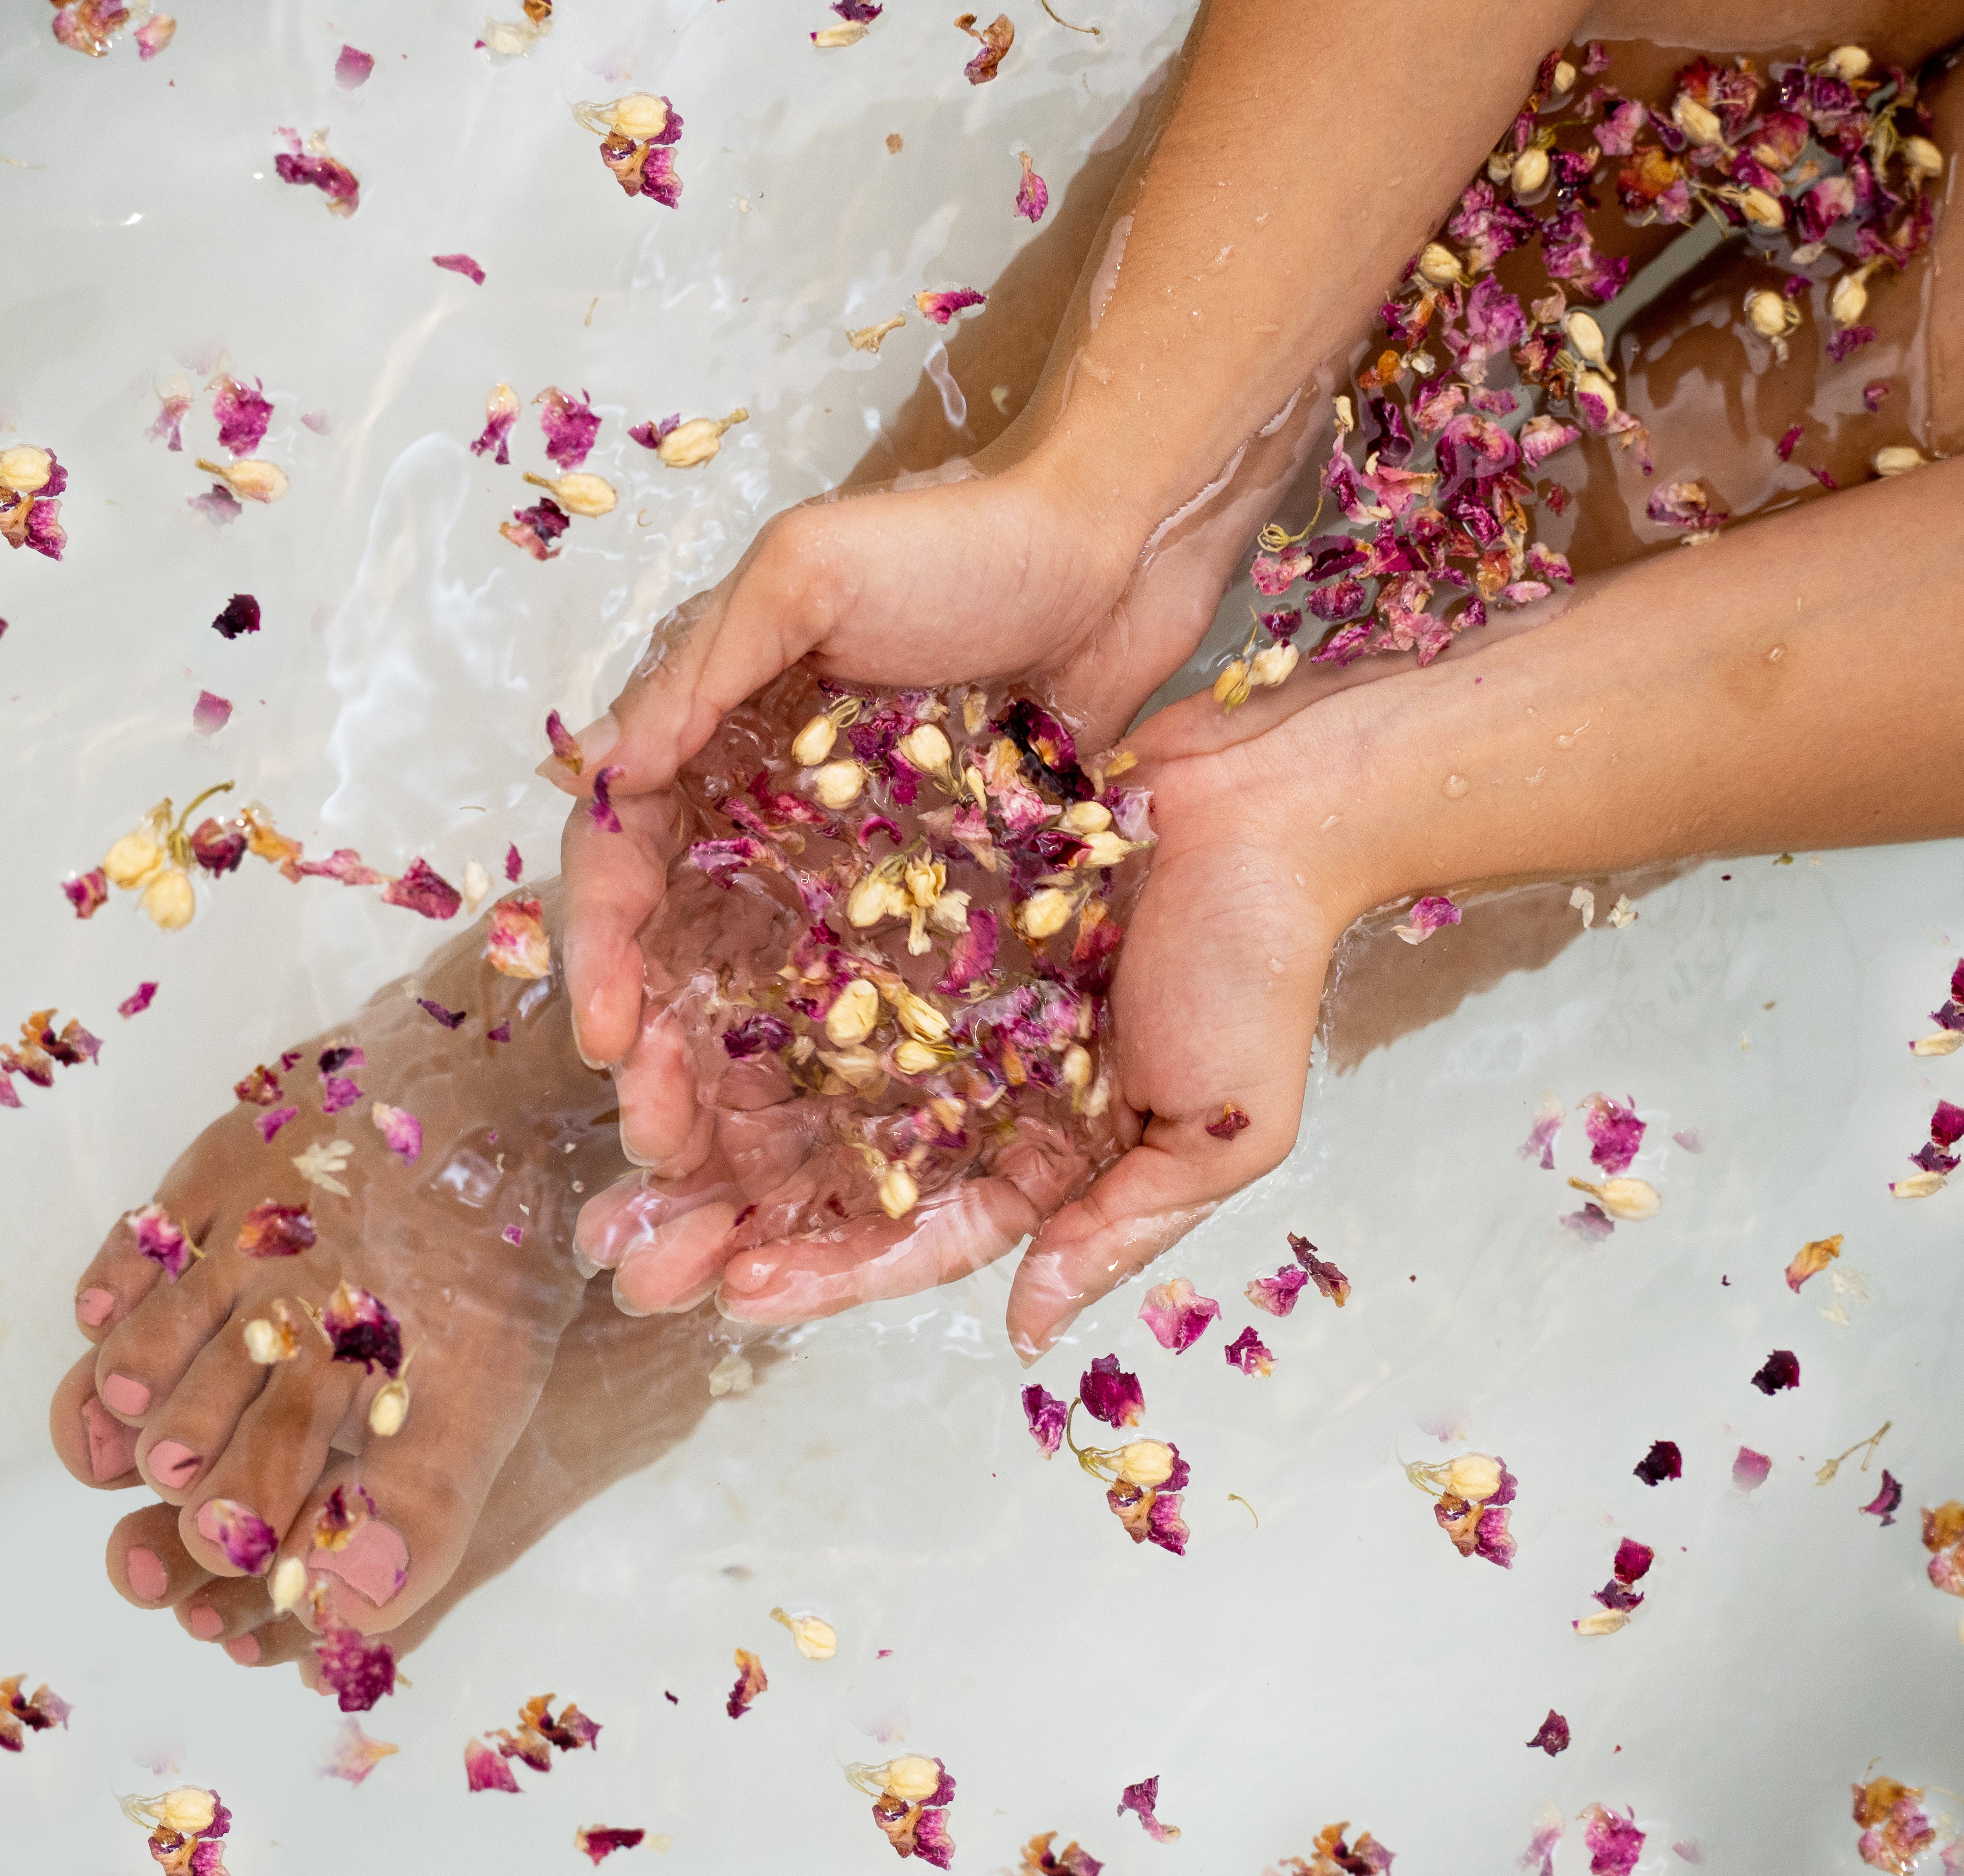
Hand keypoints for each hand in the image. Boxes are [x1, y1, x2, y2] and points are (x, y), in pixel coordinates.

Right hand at [557, 435, 1299, 1156]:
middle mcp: (757, 806)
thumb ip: (704, 665)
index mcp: (710, 732)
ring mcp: (836, 853)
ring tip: (710, 1167)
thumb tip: (599, 768)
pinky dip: (817, 1055)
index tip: (606, 1036)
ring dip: (719, 1074)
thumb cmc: (957, 544)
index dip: (600, 947)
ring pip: (751, 981)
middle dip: (651, 1042)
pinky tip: (814, 1132)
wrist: (1110, 554)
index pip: (622, 855)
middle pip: (674, 942)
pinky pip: (850, 982)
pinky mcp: (918, 886)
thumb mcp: (810, 572)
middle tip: (652, 1138)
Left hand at [570, 678, 1369, 1356]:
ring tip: (616, 1162)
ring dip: (714, 1121)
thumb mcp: (1221, 1133)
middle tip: (624, 1260)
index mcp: (1044, 1146)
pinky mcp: (916, 897)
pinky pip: (815, 956)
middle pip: (838, 1167)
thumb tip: (1028, 1333)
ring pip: (806, 1071)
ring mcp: (940, 987)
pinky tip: (667, 1022)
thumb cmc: (1262, 970)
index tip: (735, 1299)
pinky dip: (747, 994)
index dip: (830, 1273)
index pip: (920, 1232)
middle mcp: (975, 1075)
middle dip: (734, 1220)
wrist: (1271, 803)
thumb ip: (1122, 1229)